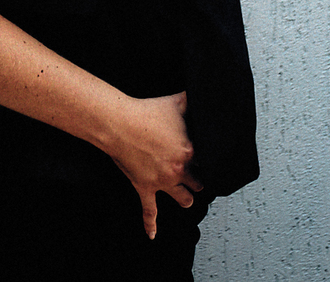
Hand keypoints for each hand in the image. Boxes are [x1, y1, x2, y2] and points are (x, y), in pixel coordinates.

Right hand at [105, 91, 202, 238]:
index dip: (208, 159)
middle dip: (199, 180)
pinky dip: (151, 224)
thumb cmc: (145, 111)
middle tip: (199, 177)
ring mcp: (162, 182)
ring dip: (186, 199)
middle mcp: (178, 170)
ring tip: (188, 197)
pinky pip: (149, 211)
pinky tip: (152, 235)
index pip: (208, 161)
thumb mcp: (175, 102)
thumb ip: (192, 101)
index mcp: (189, 151)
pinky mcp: (145, 188)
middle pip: (199, 183)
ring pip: (183, 199)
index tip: (210, 159)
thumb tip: (204, 94)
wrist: (119, 123)